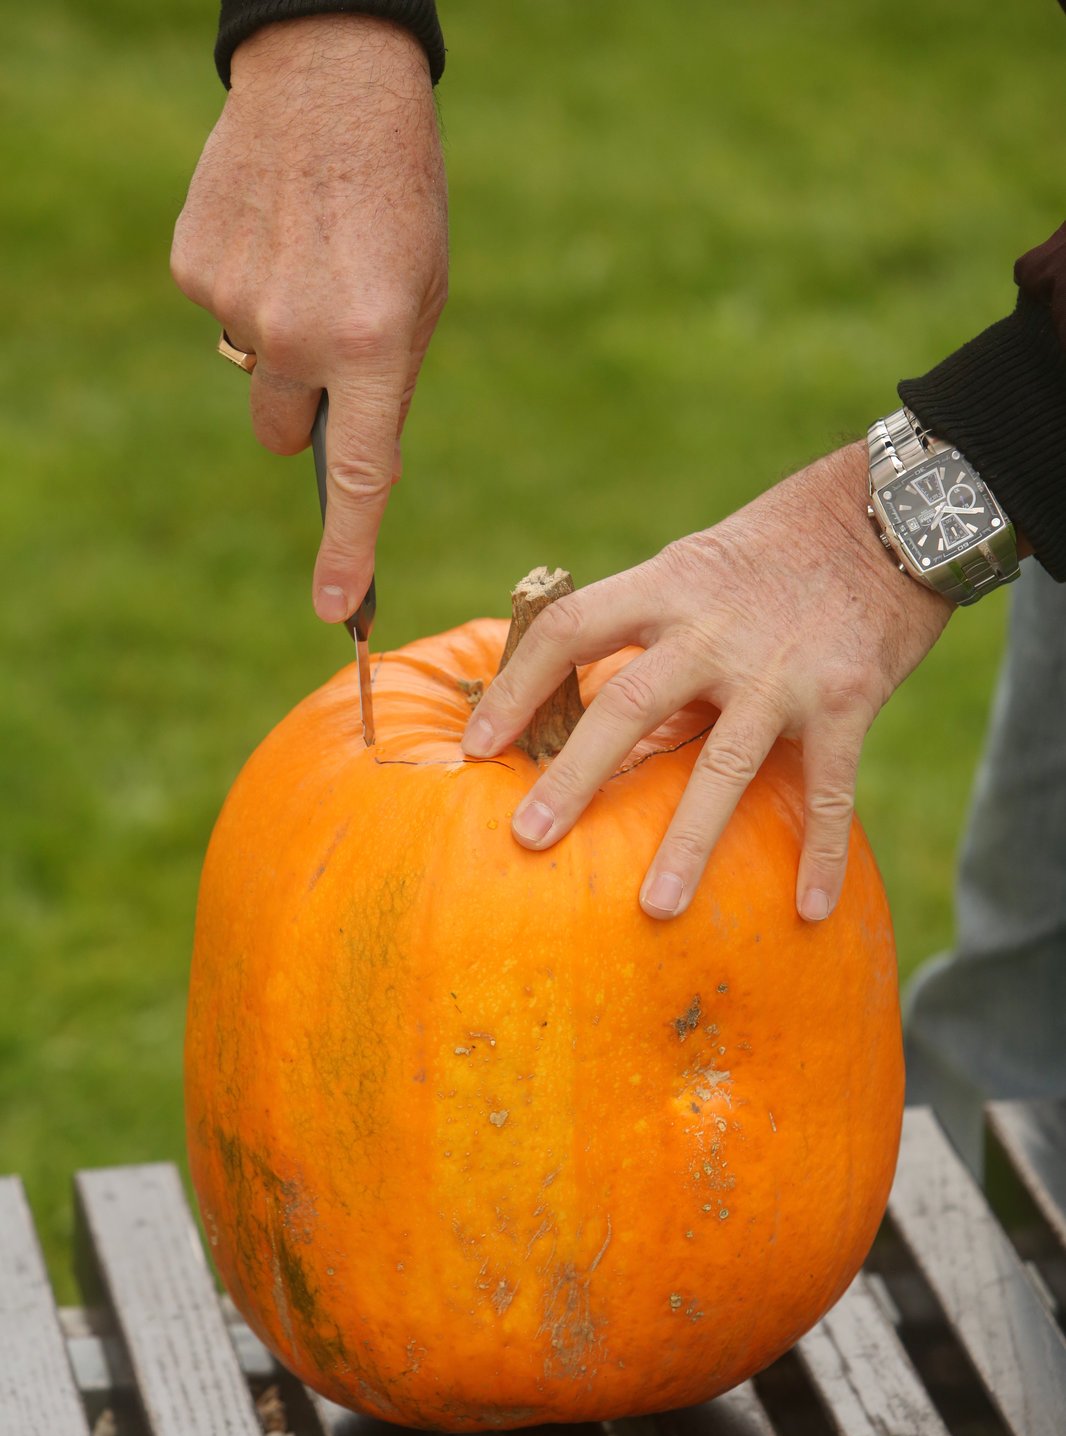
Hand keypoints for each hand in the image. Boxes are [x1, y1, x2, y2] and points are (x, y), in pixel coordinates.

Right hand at [171, 16, 447, 620]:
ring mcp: (236, 304)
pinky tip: (271, 234)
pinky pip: (221, 315)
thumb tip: (343, 448)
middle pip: (282, 435)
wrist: (329, 77)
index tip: (338, 612)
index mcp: (376, 347)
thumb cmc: (399, 194)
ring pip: (251, 371)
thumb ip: (388, 381)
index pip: (359, 478)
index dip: (349, 551)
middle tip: (332, 338)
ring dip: (278, 342)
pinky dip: (246, 289)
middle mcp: (300, 337)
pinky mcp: (192, 268)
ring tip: (308, 262)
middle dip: (304, 409)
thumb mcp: (425, 294)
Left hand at [461, 444, 951, 919]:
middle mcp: (714, 629)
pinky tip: (811, 910)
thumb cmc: (778, 550)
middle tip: (529, 839)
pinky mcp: (846, 697)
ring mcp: (781, 668)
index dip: (517, 687)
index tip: (475, 747)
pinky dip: (821, 852)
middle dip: (574, 778)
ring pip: (722, 765)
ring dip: (688, 842)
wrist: (891, 516)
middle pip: (628, 706)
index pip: (570, 629)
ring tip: (654, 907)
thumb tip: (589, 708)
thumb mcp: (698, 565)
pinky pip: (829, 789)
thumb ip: (649, 629)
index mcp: (667, 587)